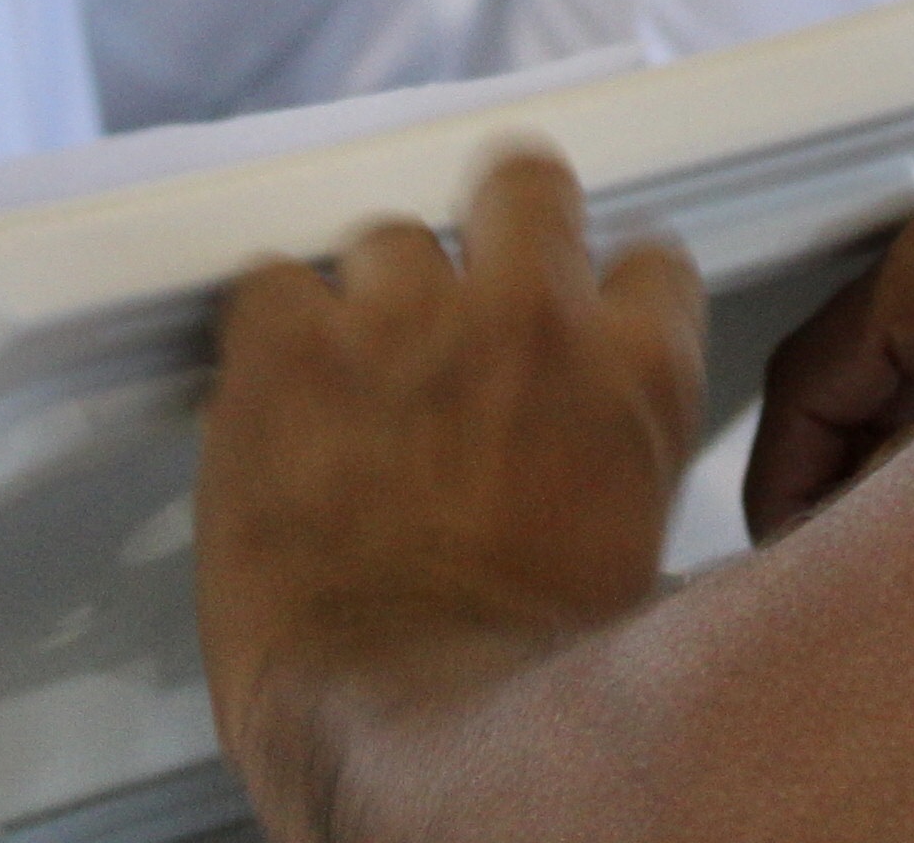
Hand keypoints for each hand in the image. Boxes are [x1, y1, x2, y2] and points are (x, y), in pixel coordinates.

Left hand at [203, 151, 705, 826]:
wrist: (405, 730)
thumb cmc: (511, 683)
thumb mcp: (628, 553)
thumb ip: (606, 450)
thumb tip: (581, 445)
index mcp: (632, 376)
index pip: (647, 259)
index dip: (598, 287)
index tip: (571, 311)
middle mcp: (530, 322)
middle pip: (523, 183)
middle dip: (493, 224)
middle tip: (458, 292)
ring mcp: (406, 322)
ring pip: (385, 235)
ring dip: (370, 297)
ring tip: (349, 373)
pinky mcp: (290, 346)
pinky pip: (269, 281)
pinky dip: (266, 329)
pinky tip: (272, 386)